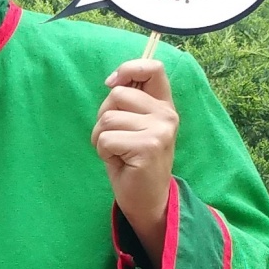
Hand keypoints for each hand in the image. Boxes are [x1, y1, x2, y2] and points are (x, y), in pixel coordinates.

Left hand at [92, 58, 177, 264]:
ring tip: (118, 153)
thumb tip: (112, 81)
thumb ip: (128, 103)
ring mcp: (160, 130)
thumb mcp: (133, 126)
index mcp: (164, 105)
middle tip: (117, 140)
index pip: (152, 68)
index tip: (111, 83)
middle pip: (116, 95)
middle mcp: (167, 114)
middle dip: (104, 117)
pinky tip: (119, 162)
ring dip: (101, 138)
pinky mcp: (148, 147)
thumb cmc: (132, 162)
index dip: (128, 69)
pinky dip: (103, 152)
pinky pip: (106, 139)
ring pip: (107, 118)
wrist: (147, 200)